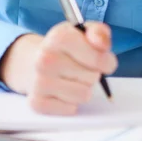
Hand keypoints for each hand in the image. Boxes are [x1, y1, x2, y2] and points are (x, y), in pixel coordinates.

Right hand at [0, 22, 117, 114]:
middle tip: (81, 66)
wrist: (35, 60)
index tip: (103, 59)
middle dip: (93, 73)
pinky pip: (71, 109)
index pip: (98, 59)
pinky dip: (71, 102)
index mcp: (58, 38)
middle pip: (93, 78)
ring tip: (73, 78)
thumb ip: (99, 33)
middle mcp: (45, 59)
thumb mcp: (84, 31)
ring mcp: (39, 82)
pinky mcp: (37, 102)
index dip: (107, 61)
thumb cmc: (67, 46)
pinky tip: (62, 89)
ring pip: (83, 95)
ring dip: (83, 88)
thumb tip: (101, 44)